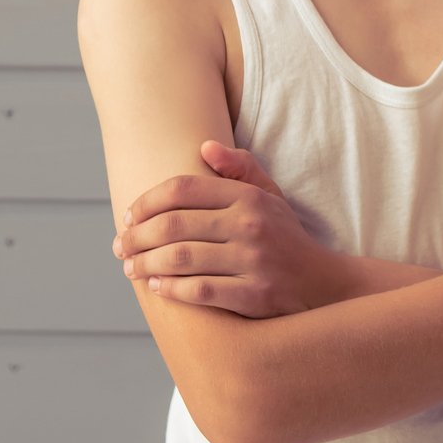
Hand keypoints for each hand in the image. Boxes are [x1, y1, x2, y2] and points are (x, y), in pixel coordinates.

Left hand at [113, 140, 345, 315]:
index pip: (183, 189)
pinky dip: (170, 289)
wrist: (322, 284)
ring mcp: (253, 261)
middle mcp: (250, 225)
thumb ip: (240, 168)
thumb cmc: (285, 237)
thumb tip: (205, 146)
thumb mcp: (270, 195)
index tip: (129, 214)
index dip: (147, 201)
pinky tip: (157, 287)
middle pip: (173, 224)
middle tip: (120, 245)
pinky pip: (199, 290)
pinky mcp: (254, 295)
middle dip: (137, 235)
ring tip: (131, 267)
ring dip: (145, 263)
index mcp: (248, 197)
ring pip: (180, 258)